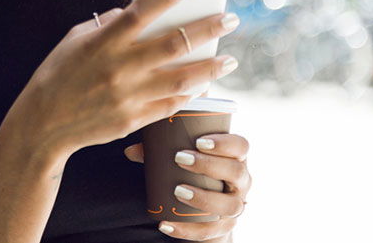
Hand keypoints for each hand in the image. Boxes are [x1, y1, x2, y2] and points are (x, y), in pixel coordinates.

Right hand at [15, 0, 240, 158]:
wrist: (42, 124)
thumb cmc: (57, 75)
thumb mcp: (74, 39)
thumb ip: (106, 23)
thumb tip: (132, 10)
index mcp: (102, 41)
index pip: (141, 11)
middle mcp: (119, 67)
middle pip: (173, 42)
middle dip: (207, 28)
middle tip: (230, 19)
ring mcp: (128, 95)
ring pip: (181, 78)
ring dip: (210, 67)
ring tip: (230, 59)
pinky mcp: (132, 119)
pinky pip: (170, 104)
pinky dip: (190, 94)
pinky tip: (204, 85)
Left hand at [124, 132, 250, 241]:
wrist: (203, 211)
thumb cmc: (194, 174)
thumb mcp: (181, 160)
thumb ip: (158, 152)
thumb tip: (131, 151)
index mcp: (234, 158)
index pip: (241, 146)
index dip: (224, 143)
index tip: (199, 141)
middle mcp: (241, 182)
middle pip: (236, 172)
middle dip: (209, 165)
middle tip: (180, 158)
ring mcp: (235, 206)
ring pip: (230, 205)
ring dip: (204, 197)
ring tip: (178, 191)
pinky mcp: (223, 228)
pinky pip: (210, 232)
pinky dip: (187, 229)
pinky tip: (166, 224)